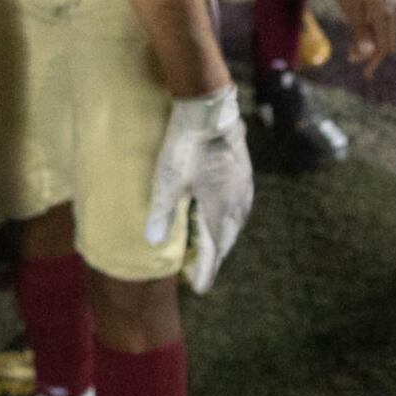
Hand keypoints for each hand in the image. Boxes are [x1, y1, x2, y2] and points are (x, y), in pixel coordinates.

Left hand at [145, 89, 254, 294]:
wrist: (209, 106)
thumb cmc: (185, 144)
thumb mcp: (167, 180)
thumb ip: (161, 214)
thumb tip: (151, 244)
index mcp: (220, 210)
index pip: (214, 250)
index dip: (205, 270)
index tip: (198, 288)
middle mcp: (237, 202)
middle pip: (226, 238)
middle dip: (213, 256)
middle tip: (199, 270)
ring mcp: (244, 185)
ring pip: (235, 220)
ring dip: (222, 236)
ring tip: (210, 245)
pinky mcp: (244, 169)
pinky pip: (239, 203)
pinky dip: (228, 216)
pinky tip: (222, 211)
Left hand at [332, 0, 395, 73]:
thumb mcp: (350, 6)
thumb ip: (359, 31)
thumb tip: (365, 55)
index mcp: (386, 14)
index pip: (383, 48)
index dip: (373, 62)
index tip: (365, 74)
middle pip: (388, 39)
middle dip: (373, 50)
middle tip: (353, 55)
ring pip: (389, 25)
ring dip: (375, 34)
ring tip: (355, 34)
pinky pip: (389, 12)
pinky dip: (378, 20)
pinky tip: (364, 14)